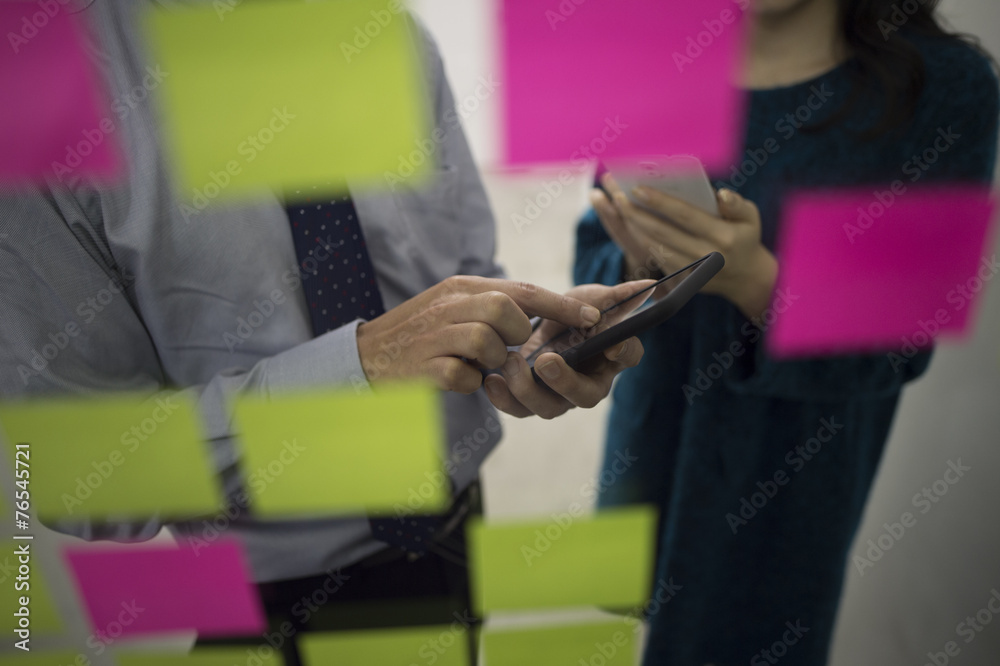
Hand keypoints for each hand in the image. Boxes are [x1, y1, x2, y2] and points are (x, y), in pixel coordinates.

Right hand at [356, 275, 602, 392]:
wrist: (366, 356)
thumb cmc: (420, 333)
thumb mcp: (452, 306)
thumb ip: (490, 306)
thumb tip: (537, 315)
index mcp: (461, 288)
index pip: (521, 289)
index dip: (560, 304)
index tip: (592, 317)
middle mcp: (448, 305)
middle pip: (504, 309)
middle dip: (516, 334)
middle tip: (506, 348)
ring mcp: (435, 335)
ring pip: (487, 342)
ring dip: (491, 361)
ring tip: (476, 364)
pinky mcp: (424, 367)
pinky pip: (465, 376)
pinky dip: (469, 383)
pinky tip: (458, 378)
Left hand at [481, 282, 647, 418]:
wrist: (538, 322)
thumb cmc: (573, 312)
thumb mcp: (590, 298)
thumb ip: (613, 296)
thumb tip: (648, 284)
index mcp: (612, 355)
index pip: (628, 355)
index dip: (624, 352)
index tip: (613, 345)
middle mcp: (590, 382)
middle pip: (585, 396)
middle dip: (565, 382)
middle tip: (545, 361)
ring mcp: (559, 395)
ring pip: (549, 407)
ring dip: (527, 390)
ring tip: (509, 363)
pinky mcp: (531, 399)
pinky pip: (519, 409)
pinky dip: (503, 399)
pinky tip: (490, 380)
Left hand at [591, 174, 777, 319]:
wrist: (745, 278)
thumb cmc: (745, 237)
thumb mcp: (751, 217)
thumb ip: (737, 204)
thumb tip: (721, 195)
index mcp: (722, 237)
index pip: (685, 216)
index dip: (660, 202)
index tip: (637, 189)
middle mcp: (705, 256)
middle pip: (662, 232)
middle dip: (637, 213)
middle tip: (617, 194)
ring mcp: (691, 271)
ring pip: (653, 246)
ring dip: (632, 227)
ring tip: (617, 205)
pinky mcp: (681, 279)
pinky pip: (654, 257)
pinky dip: (639, 240)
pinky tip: (628, 224)